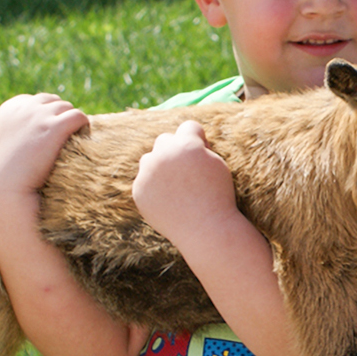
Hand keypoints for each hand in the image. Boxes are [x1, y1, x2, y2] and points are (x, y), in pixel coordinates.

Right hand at [0, 93, 88, 198]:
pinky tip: (82, 144)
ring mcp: (40, 115)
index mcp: (9, 108)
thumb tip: (35, 131)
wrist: (4, 189)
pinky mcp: (55, 126)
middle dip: (62, 118)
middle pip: (55, 102)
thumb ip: (15, 131)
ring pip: (68, 108)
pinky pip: (79, 117)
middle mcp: (24, 107)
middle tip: (65, 141)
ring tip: (74, 144)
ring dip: (73, 124)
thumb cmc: (2, 176)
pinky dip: (84, 127)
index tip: (51, 135)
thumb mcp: (1, 145)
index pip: (38, 101)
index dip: (49, 117)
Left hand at [132, 120, 237, 245]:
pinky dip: (154, 188)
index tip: (204, 154)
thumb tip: (182, 139)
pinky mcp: (138, 190)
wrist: (206, 229)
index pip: (189, 126)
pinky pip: (144, 181)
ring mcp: (148, 172)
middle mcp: (164, 154)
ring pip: (149, 159)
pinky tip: (170, 200)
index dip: (198, 139)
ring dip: (161, 167)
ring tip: (177, 187)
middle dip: (175, 150)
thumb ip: (199, 148)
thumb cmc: (218, 197)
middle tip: (188, 172)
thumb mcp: (217, 165)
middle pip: (165, 139)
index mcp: (187, 144)